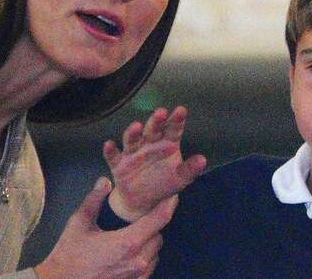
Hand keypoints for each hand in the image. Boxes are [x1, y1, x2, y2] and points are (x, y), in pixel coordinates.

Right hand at [35, 177, 175, 278]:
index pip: (159, 219)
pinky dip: (143, 258)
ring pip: (155, 253)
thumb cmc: (69, 256)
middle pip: (158, 236)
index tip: (171, 196)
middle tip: (137, 220)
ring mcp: (138, 276)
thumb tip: (105, 181)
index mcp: (128, 243)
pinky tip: (127, 255)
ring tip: (130, 238)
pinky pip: (149, 268)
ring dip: (148, 243)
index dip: (168, 204)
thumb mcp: (79, 224)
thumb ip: (93, 200)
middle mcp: (138, 261)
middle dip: (151, 226)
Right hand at [104, 106, 205, 221]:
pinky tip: (109, 145)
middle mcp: (149, 143)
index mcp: (167, 144)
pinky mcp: (118, 163)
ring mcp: (133, 152)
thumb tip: (203, 160)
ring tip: (136, 126)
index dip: (176, 120)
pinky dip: (110, 151)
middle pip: (152, 130)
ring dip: (132, 133)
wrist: (143, 201)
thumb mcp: (180, 179)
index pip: (173, 129)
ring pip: (132, 139)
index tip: (181, 110)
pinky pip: (113, 156)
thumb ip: (190, 169)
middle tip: (161, 112)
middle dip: (156, 121)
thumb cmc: (164, 183)